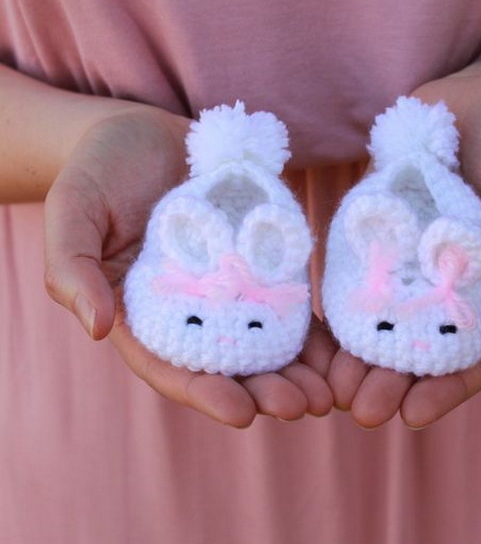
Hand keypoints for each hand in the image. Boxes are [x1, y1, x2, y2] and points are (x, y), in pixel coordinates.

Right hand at [44, 106, 333, 426]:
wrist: (141, 130)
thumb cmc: (98, 169)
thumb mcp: (72, 210)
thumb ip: (72, 267)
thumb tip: (95, 329)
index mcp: (140, 314)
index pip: (171, 366)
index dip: (205, 392)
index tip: (242, 413)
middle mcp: (189, 310)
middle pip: (228, 363)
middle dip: (265, 389)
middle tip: (303, 405)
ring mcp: (228, 287)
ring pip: (266, 339)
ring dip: (300, 370)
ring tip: (333, 391)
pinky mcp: (259, 260)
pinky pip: (289, 298)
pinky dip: (316, 327)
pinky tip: (345, 347)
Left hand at [328, 49, 480, 428]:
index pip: (470, 356)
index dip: (445, 389)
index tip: (414, 416)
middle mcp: (445, 285)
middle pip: (415, 349)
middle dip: (390, 384)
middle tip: (360, 410)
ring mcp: (409, 261)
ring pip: (379, 323)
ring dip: (355, 358)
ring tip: (328, 387)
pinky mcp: (377, 232)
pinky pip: (354, 274)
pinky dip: (336, 306)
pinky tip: (310, 331)